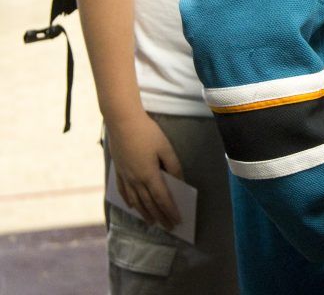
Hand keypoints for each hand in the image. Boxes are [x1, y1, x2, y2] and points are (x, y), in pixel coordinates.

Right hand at [105, 113, 182, 228]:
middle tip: (168, 227)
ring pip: (136, 201)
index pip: (162, 199)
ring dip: (145, 213)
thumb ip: (173, 166)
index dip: (170, 211)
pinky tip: (133, 207)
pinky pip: (124, 192)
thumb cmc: (147, 133)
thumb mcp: (166, 148)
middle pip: (149, 204)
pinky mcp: (118, 171)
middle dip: (160, 216)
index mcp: (149, 175)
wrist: (122, 122)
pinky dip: (130, 202)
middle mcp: (135, 180)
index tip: (177, 220)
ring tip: (153, 222)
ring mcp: (125, 177)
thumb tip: (179, 182)